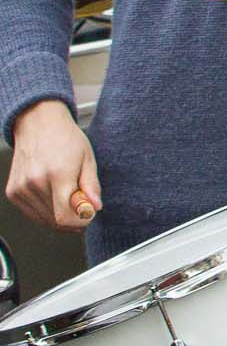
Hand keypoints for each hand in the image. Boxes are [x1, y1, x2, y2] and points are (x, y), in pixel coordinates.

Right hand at [6, 99, 99, 229]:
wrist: (39, 124)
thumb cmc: (65, 138)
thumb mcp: (88, 159)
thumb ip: (92, 186)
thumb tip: (94, 207)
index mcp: (57, 174)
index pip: (64, 217)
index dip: (80, 221)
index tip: (89, 214)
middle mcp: (35, 183)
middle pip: (54, 221)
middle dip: (73, 219)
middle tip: (82, 206)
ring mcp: (21, 188)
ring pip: (43, 219)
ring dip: (59, 216)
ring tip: (69, 198)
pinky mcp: (13, 191)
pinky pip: (31, 213)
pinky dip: (45, 212)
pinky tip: (54, 199)